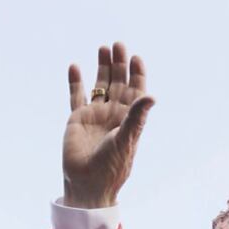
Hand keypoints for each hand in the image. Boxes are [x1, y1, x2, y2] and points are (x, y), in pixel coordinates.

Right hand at [62, 42, 155, 208]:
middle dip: (119, 64)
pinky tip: (75, 67)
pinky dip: (76, 82)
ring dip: (101, 67)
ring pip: (99, 85)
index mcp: (129, 119)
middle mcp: (114, 114)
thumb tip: (152, 96)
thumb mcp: (126, 139)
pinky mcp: (77, 119)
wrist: (88, 184)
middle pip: (118, 83)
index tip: (136, 57)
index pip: (136, 91)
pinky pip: (77, 96)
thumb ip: (137, 117)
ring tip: (102, 48)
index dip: (137, 74)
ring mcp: (96, 115)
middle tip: (118, 44)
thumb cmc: (112, 166)